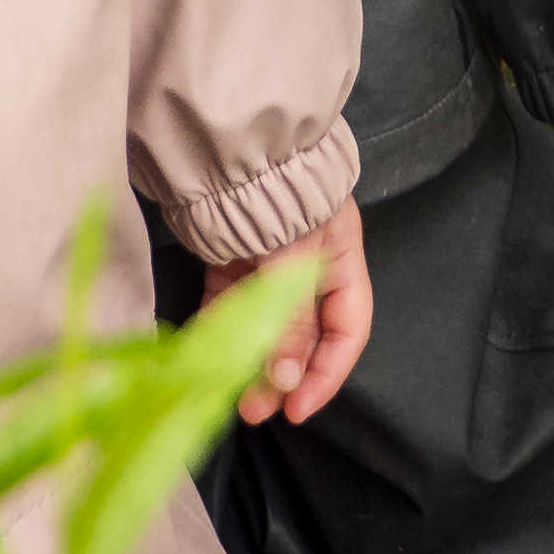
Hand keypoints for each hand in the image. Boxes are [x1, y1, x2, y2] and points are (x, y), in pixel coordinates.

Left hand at [201, 201, 370, 427]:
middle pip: (303, 336)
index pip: (347, 331)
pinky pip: (228, 307)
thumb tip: (285, 380)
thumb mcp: (293, 259)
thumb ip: (293, 321)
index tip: (298, 409)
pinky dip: (220, 331)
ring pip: (263, 327)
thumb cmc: (277, 191)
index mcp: (341, 261)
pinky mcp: (231, 259)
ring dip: (249, 362)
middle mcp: (308, 267)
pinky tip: (207, 355)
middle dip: (281, 376)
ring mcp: (267, 264)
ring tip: (229, 394)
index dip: (327, 375)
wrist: (228, 143)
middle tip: (253, 410)